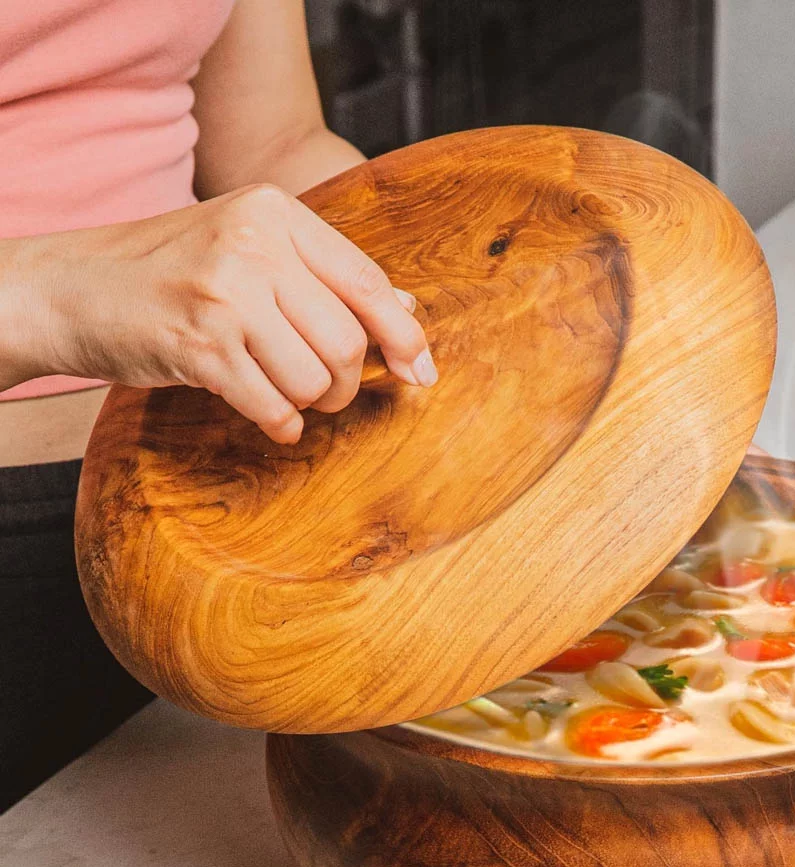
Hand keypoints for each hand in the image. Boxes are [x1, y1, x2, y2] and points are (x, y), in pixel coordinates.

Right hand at [19, 184, 433, 442]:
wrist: (71, 287)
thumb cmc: (173, 272)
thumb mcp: (250, 251)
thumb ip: (327, 276)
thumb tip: (407, 308)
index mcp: (274, 213)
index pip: (367, 282)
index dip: (404, 336)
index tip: (421, 371)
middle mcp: (252, 244)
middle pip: (347, 339)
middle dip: (348, 381)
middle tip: (327, 390)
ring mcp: (223, 293)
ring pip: (316, 377)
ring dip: (313, 403)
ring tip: (287, 394)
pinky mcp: (199, 345)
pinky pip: (275, 406)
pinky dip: (283, 424)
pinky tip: (272, 418)